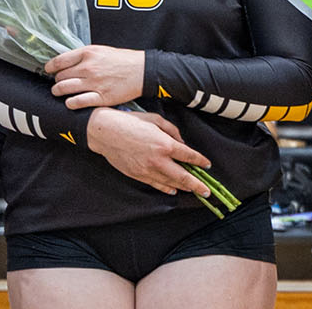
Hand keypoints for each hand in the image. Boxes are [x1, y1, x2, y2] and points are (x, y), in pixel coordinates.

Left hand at [47, 45, 147, 108]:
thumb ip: (84, 56)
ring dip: (58, 91)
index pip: (59, 61)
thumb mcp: (102, 50)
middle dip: (56, 80)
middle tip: (58, 82)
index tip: (48, 70)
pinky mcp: (101, 97)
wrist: (143, 71)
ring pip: (64, 89)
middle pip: (60, 76)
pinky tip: (70, 102)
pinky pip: (77, 102)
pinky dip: (70, 103)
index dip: (50, 67)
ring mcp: (94, 83)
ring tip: (59, 92)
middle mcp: (88, 68)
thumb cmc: (124, 60)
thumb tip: (67, 62)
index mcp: (88, 53)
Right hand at [85, 107, 210, 194]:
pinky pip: (155, 184)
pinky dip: (166, 189)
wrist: (105, 132)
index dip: (200, 161)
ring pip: (170, 183)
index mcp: (165, 144)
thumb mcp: (155, 119)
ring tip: (193, 191)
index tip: (207, 165)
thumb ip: (172, 131)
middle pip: (183, 177)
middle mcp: (158, 160)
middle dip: (197, 185)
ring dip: (183, 188)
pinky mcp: (137, 175)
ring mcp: (147, 170)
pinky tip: (173, 190)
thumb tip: (181, 142)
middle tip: (207, 191)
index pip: (189, 156)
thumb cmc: (130, 122)